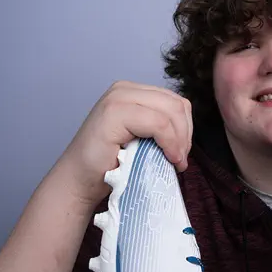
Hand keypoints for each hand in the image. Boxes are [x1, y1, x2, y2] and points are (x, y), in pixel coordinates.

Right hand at [60, 81, 192, 207]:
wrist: (82, 182)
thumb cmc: (114, 165)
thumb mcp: (146, 140)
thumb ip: (164, 127)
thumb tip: (189, 132)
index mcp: (134, 93)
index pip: (177, 102)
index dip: (186, 129)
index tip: (180, 154)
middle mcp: (125, 90)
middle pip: (177, 105)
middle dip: (185, 135)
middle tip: (179, 160)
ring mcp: (117, 98)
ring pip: (171, 112)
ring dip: (179, 141)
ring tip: (173, 161)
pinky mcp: (114, 113)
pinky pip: (159, 123)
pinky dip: (170, 143)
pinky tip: (169, 159)